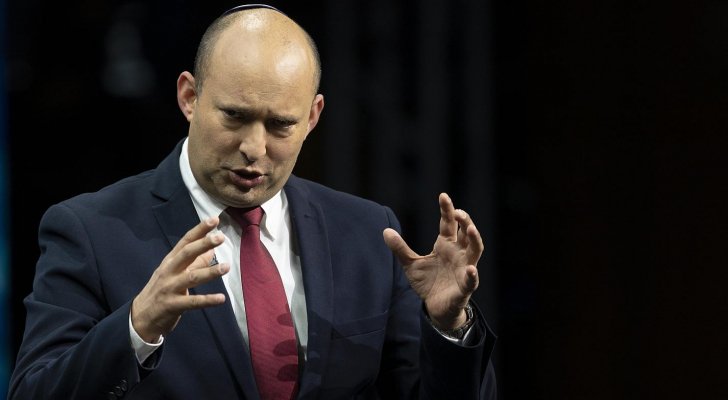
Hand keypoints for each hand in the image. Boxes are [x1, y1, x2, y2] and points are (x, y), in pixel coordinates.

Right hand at [131, 217, 229, 342]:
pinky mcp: (172, 306)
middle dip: (203, 244)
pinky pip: (192, 302)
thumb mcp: (175, 273)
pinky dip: (207, 300)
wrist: (140, 318)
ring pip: (191, 277)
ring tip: (227, 267)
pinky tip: (221, 298)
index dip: (199, 230)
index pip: (186, 241)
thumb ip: (195, 262)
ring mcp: (169, 288)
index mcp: (170, 261)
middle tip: (220, 237)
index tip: (214, 219)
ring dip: (210, 272)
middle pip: (186, 254)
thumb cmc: (161, 291)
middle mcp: (169, 271)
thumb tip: (212, 249)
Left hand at [383, 193, 482, 329]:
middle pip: (466, 232)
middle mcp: (458, 253)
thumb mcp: (410, 264)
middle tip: (458, 212)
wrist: (435, 308)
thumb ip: (400, 248)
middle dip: (465, 221)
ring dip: (475, 239)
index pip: (449, 223)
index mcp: (446, 245)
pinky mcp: (465, 287)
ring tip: (471, 229)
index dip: (447, 209)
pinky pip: (471, 280)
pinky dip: (472, 275)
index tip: (443, 196)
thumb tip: (385, 230)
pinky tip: (470, 269)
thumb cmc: (428, 282)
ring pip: (475, 251)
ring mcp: (464, 269)